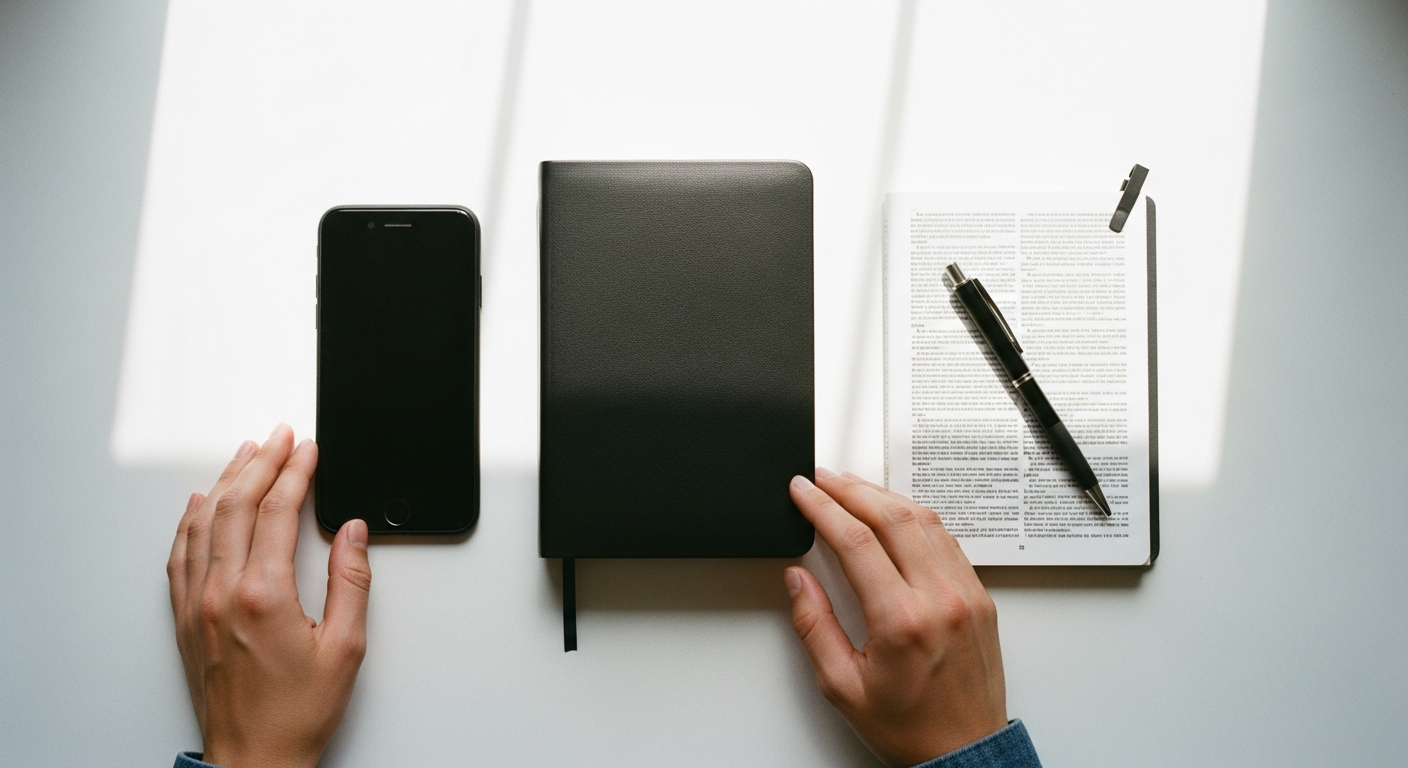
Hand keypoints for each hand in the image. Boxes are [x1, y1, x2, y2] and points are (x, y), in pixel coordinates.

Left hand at [167, 425, 371, 767]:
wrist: (254, 758)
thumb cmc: (296, 713)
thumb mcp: (345, 648)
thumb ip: (351, 583)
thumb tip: (352, 534)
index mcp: (264, 596)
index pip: (278, 512)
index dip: (295, 472)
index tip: (308, 449)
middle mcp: (222, 593)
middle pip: (236, 506)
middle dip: (260, 462)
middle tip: (280, 436)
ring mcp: (197, 604)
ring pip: (204, 523)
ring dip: (226, 481)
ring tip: (245, 453)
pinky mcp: (186, 618)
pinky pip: (180, 554)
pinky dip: (190, 520)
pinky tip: (200, 503)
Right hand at [785, 469, 1006, 766]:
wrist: (965, 752)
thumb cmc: (910, 728)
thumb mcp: (843, 686)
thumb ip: (815, 627)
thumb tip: (798, 580)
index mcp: (903, 621)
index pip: (856, 541)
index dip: (823, 507)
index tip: (803, 491)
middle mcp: (941, 599)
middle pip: (892, 517)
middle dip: (850, 489)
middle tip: (822, 477)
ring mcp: (966, 594)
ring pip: (925, 520)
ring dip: (884, 496)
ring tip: (853, 487)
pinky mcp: (980, 597)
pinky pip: (948, 540)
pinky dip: (916, 517)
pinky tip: (895, 514)